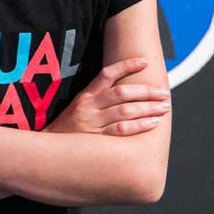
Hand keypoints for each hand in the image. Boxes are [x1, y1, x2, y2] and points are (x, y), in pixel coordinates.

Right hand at [46, 57, 170, 135]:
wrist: (48, 151)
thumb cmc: (68, 129)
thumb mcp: (78, 108)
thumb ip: (98, 99)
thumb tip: (125, 92)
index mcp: (85, 95)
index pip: (106, 74)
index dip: (126, 66)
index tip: (144, 62)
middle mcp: (89, 107)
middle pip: (121, 93)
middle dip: (146, 92)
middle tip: (164, 93)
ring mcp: (92, 123)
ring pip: (124, 111)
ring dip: (147, 108)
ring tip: (164, 107)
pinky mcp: (96, 140)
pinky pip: (121, 130)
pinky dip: (138, 126)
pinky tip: (152, 123)